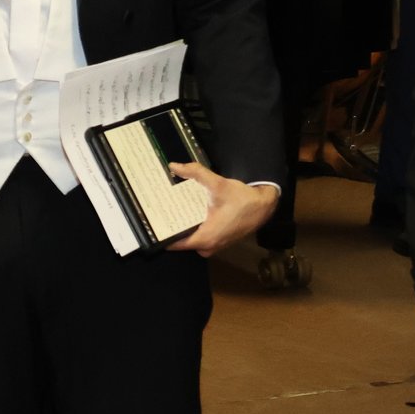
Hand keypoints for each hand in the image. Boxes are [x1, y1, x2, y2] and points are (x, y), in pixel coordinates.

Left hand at [164, 162, 278, 256]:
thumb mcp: (217, 184)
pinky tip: (188, 214)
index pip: (173, 243)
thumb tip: (173, 166)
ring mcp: (215, 247)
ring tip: (169, 211)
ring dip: (183, 227)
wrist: (265, 205)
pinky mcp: (220, 242)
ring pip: (191, 239)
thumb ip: (195, 173)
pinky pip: (201, 238)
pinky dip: (194, 228)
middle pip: (181, 240)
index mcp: (204, 238)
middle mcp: (208, 247)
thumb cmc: (242, 198)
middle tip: (157, 211)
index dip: (161, 233)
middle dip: (170, 227)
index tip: (149, 222)